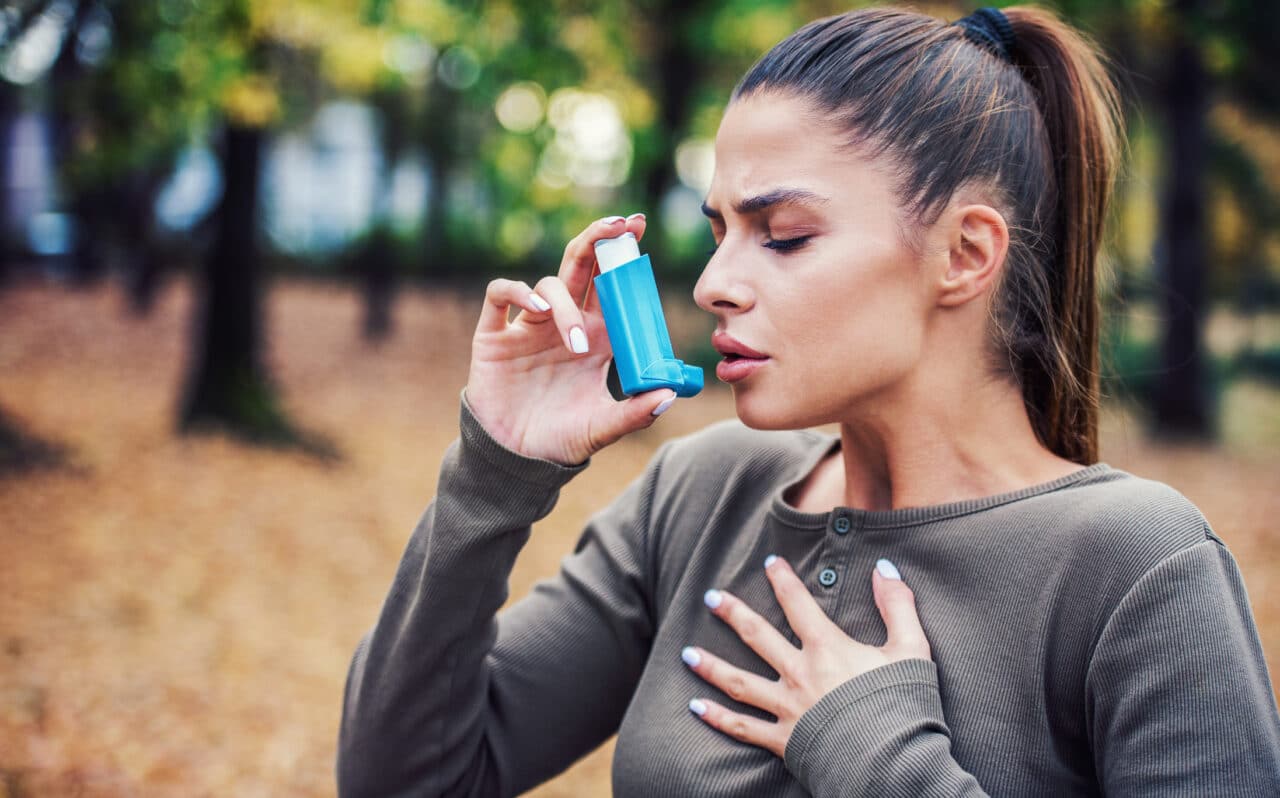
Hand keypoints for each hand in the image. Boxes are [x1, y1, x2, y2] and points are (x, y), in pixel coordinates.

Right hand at [464, 213, 676, 464]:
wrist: (516, 461)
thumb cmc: (562, 440)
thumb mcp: (603, 428)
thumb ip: (635, 413)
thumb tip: (670, 394)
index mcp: (596, 337)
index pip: (613, 286)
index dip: (623, 255)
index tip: (639, 229)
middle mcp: (565, 324)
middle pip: (582, 266)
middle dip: (600, 239)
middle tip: (620, 225)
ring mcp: (529, 327)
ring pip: (550, 285)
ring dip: (567, 306)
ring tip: (577, 343)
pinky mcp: (495, 336)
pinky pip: (501, 294)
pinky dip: (519, 292)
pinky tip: (538, 309)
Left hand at [682, 556, 931, 757]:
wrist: (894, 762)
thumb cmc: (905, 705)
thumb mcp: (912, 649)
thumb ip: (897, 606)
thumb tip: (885, 568)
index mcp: (828, 649)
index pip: (798, 604)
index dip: (782, 581)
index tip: (769, 563)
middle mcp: (800, 674)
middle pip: (757, 637)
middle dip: (732, 613)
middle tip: (709, 597)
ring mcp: (788, 708)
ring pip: (739, 682)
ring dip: (711, 665)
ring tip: (686, 654)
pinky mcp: (784, 740)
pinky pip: (744, 728)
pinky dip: (718, 718)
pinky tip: (696, 707)